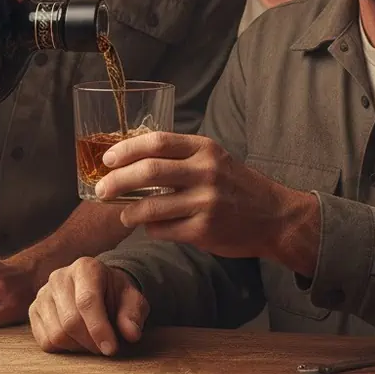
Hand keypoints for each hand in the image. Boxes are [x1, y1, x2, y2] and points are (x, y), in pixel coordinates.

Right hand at [29, 257, 147, 355]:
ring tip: (91, 340)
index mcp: (86, 268)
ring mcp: (43, 293)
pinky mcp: (33, 310)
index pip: (87, 301)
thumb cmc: (115, 295)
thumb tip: (131, 334)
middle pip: (70, 321)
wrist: (99, 289)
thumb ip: (133, 314)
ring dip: (78, 347)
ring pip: (57, 334)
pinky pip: (45, 341)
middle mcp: (60, 277)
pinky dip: (63, 349)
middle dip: (91, 342)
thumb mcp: (132, 300)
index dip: (99, 329)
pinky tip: (76, 340)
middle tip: (105, 348)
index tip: (111, 349)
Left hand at [95, 131, 313, 262]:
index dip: (127, 149)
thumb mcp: (214, 158)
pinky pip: (163, 230)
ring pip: (151, 207)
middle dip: (117, 180)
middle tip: (101, 189)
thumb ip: (180, 156)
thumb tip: (132, 160)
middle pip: (149, 171)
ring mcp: (206, 203)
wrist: (274, 216)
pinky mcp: (204, 231)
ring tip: (121, 212)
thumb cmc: (236, 185)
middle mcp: (206, 172)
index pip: (158, 142)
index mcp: (205, 149)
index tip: (107, 158)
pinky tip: (149, 225)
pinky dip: (150, 228)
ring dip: (128, 211)